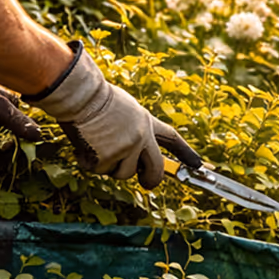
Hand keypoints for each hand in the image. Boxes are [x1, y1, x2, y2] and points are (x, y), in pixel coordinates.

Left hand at [0, 58, 41, 158]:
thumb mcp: (0, 107)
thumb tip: (39, 136)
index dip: (28, 141)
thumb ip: (19, 122)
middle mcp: (5, 125)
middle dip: (9, 148)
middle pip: (17, 146)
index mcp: (15, 113)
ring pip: (1, 154)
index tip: (24, 144)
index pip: (30, 131)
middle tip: (3, 144)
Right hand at [26, 41, 201, 187]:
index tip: (198, 164)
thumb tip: (134, 152)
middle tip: (146, 182)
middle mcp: (141, 137)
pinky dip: (88, 161)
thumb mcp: (124, 108)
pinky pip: (99, 170)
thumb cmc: (95, 97)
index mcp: (146, 122)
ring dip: (109, 165)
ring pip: (122, 173)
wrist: (80, 95)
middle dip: (151, 179)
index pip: (171, 138)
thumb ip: (133, 128)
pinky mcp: (107, 159)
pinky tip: (84, 143)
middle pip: (155, 169)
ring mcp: (125, 149)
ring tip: (97, 143)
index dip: (185, 152)